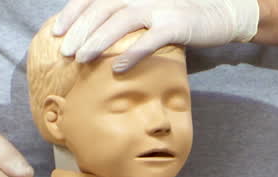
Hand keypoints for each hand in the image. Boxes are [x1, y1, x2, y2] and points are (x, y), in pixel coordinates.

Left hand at [54, 0, 259, 71]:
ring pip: (120, 22)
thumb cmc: (179, 15)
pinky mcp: (176, 25)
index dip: (73, 12)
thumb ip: (125, 15)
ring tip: (81, 59)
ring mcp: (159, 8)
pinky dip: (130, 54)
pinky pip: (148, 40)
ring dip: (98, 41)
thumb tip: (92, 35)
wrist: (220, 13)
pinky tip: (116, 68)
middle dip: (80, 30)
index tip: (56, 32)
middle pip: (102, 9)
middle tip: (65, 52)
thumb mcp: (148, 9)